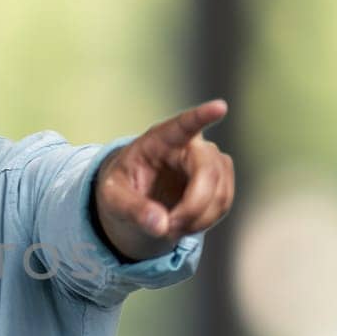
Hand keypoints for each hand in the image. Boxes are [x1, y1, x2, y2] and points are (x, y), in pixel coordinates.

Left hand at [94, 99, 234, 260]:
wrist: (133, 196)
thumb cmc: (120, 188)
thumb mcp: (112, 198)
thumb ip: (132, 209)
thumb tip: (159, 225)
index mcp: (159, 140)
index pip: (183, 125)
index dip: (202, 117)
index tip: (220, 107)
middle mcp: (189, 146)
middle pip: (208, 171)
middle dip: (193, 206)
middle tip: (167, 228)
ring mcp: (209, 162)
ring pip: (220, 192)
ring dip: (198, 219)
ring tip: (169, 227)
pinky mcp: (219, 180)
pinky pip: (223, 203)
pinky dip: (205, 222)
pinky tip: (184, 224)